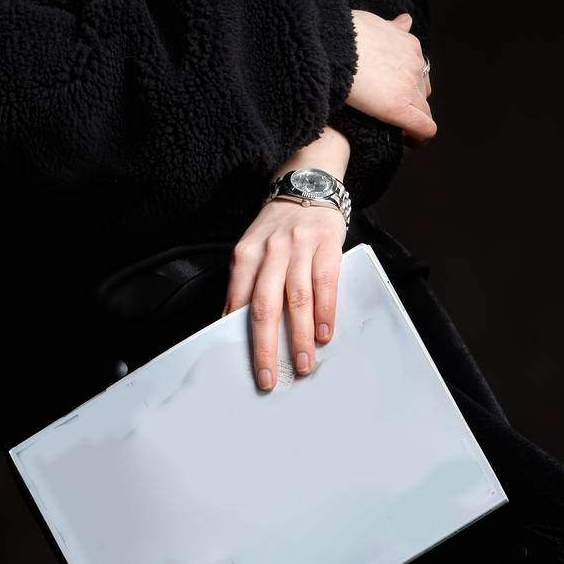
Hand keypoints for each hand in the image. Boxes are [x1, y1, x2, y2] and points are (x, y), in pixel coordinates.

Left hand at [220, 197, 346, 389]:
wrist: (306, 185)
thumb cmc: (276, 227)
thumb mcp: (252, 248)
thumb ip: (246, 283)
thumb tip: (237, 327)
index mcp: (245, 254)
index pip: (238, 301)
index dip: (238, 336)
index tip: (241, 366)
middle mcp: (270, 250)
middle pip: (264, 305)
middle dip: (266, 347)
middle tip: (270, 378)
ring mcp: (299, 247)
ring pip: (296, 298)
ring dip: (300, 337)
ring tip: (303, 364)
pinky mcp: (326, 244)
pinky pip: (325, 283)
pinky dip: (325, 312)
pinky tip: (325, 334)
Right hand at [346, 9, 434, 143]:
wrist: (328, 43)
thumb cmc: (341, 33)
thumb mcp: (372, 21)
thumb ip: (391, 26)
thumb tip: (406, 21)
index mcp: (407, 43)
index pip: (416, 68)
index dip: (406, 83)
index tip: (393, 91)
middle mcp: (414, 63)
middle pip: (422, 88)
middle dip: (409, 98)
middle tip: (387, 106)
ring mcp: (409, 85)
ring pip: (423, 108)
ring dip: (412, 116)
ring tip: (396, 126)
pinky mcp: (400, 107)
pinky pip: (423, 128)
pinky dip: (418, 136)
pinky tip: (408, 140)